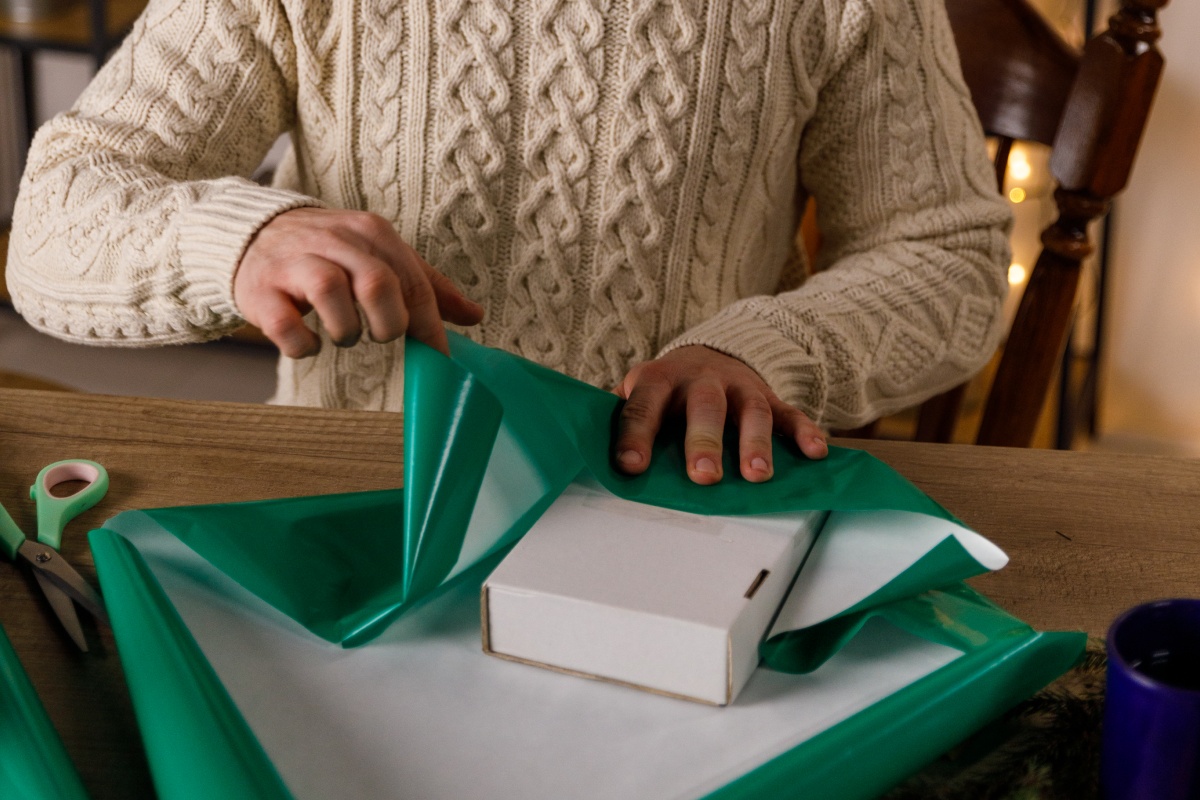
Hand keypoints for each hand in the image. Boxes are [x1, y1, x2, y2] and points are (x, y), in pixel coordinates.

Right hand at [234, 208, 482, 357]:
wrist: (252, 235)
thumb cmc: (330, 254)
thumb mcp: (380, 258)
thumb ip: (426, 286)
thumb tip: (475, 315)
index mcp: (371, 234)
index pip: (412, 281)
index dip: (430, 326)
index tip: (439, 358)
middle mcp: (334, 241)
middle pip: (377, 282)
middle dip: (389, 323)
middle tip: (383, 337)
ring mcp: (295, 264)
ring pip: (330, 292)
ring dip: (347, 329)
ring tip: (345, 336)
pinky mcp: (261, 290)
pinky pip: (286, 324)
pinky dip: (303, 344)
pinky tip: (310, 344)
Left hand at [614, 346, 827, 484]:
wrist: (708, 352)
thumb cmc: (663, 392)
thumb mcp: (637, 397)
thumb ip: (619, 423)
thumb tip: (576, 461)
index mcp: (656, 380)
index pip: (642, 406)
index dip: (635, 436)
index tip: (629, 467)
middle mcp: (699, 380)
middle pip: (703, 406)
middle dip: (703, 440)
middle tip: (703, 476)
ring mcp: (738, 386)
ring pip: (749, 411)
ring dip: (755, 442)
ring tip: (756, 476)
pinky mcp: (769, 396)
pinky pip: (790, 412)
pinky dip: (804, 431)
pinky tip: (814, 452)